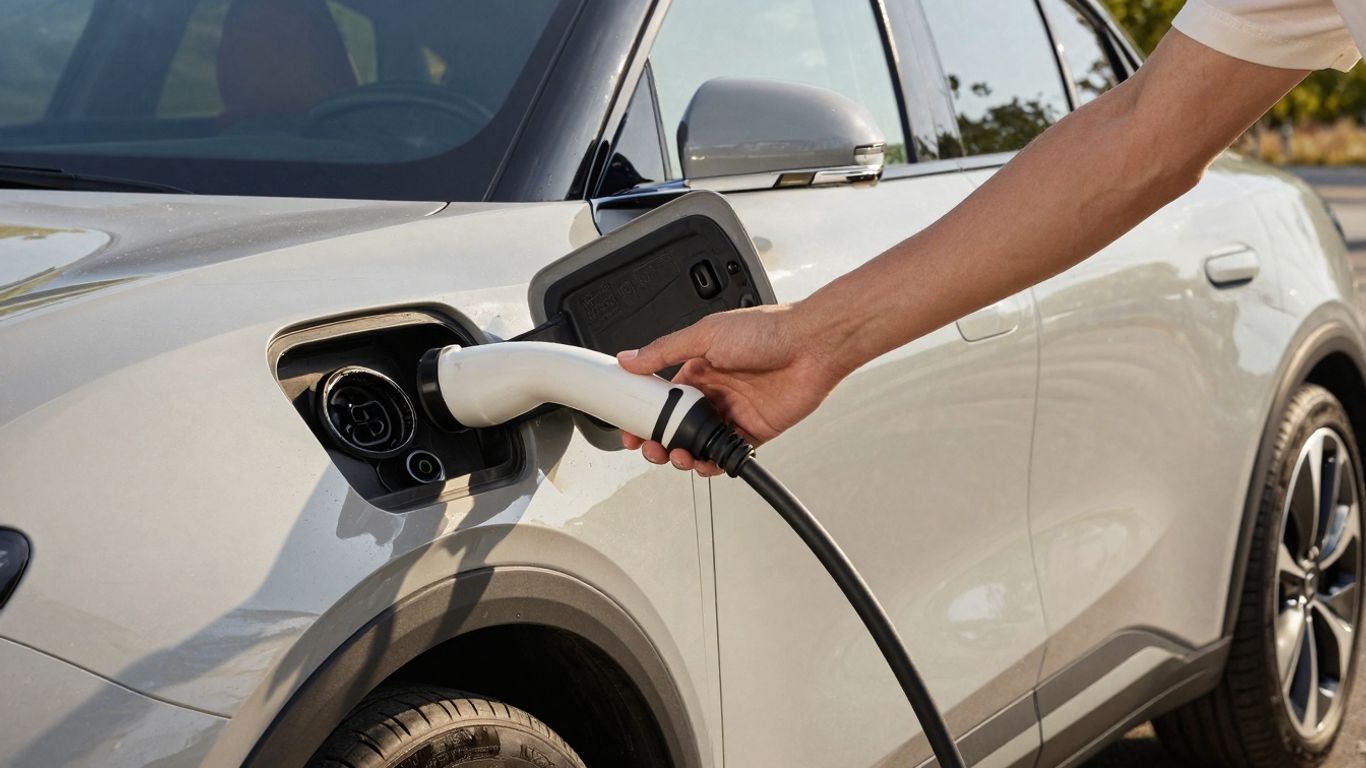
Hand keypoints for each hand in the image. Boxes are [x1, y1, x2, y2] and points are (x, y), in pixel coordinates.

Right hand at [617, 302, 849, 475]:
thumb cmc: (767, 330)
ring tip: (677, 455)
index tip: (632, 428)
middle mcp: (715, 391)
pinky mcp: (754, 431)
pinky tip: (703, 463)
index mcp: (699, 367)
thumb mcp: (706, 334)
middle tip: (651, 448)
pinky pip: (728, 453)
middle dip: (660, 440)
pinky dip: (713, 463)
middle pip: (678, 425)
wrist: (812, 344)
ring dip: (684, 454)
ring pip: (700, 443)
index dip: (646, 415)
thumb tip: (630, 358)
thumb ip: (665, 350)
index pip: (663, 397)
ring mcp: (734, 412)